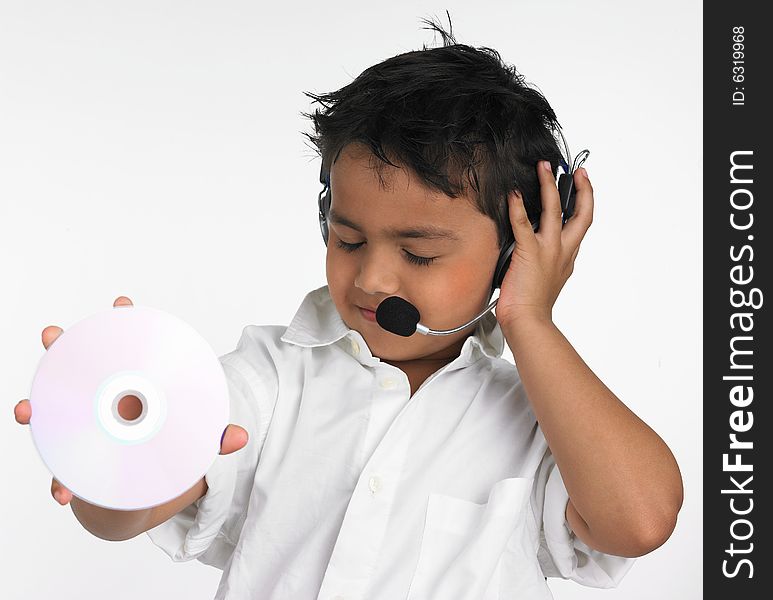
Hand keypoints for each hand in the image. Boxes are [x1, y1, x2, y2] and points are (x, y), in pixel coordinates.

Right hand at [13, 296, 248, 505]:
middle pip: (75, 368)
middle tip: (52, 335)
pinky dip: (60, 483)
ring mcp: (82, 430)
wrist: (141, 494)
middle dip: (60, 347)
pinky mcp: (73, 465)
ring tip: (27, 410)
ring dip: (36, 409)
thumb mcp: (191, 441)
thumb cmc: (163, 450)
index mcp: (133, 388)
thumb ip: (213, 437)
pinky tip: (64, 492)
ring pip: (51, 413)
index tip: (122, 304)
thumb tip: (240, 436)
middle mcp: (101, 402)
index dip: (122, 321)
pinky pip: (60, 472)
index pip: (126, 347)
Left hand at [495, 161, 592, 327]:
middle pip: (581, 214)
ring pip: (553, 210)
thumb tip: (530, 248)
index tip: (584, 185)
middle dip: (581, 189)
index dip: (585, 202)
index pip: (581, 225)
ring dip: (548, 186)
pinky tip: (512, 194)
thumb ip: (544, 260)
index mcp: (567, 258)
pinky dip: (517, 207)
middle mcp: (562, 251)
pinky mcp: (529, 253)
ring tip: (543, 167)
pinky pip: (523, 224)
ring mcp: (548, 251)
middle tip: (577, 170)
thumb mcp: (545, 278)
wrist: (527, 322)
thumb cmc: (531, 307)